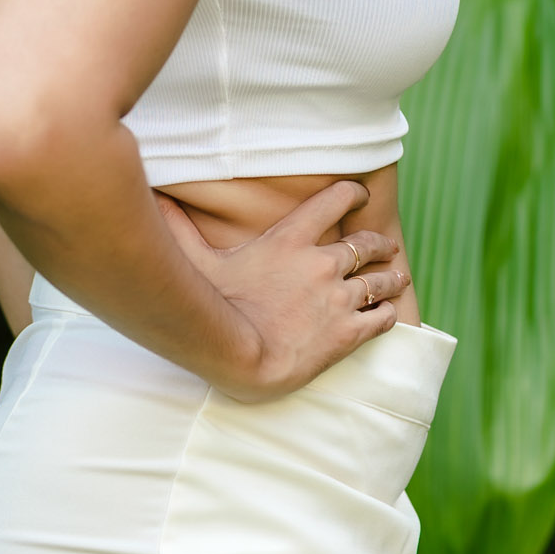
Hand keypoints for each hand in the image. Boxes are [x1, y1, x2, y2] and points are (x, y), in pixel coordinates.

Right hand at [154, 180, 409, 400]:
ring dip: (391, 277)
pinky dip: (388, 313)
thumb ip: (180, 228)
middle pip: (365, 244)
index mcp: (290, 240)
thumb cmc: (216, 309)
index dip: (354, 194)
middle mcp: (322, 263)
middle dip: (379, 244)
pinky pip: (382, 318)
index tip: (362, 195)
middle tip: (387, 246)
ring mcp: (338, 299)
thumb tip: (156, 198)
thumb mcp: (196, 263)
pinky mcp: (348, 334)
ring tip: (398, 276)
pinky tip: (389, 313)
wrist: (240, 359)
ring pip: (380, 280)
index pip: (335, 200)